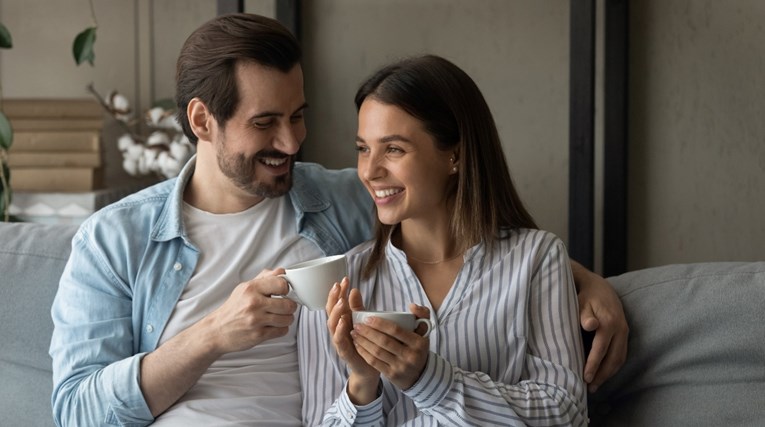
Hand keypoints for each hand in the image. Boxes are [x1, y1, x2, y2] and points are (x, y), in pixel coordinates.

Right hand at [203, 269, 297, 354]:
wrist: (217, 330)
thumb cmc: (233, 309)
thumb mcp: (245, 288)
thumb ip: (265, 278)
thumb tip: (281, 271)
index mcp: (251, 288)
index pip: (281, 284)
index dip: (286, 288)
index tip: (284, 292)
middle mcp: (253, 303)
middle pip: (288, 304)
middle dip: (290, 306)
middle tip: (285, 306)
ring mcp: (256, 320)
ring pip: (288, 319)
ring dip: (287, 318)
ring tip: (280, 316)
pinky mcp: (258, 335)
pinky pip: (282, 331)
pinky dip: (281, 328)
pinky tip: (274, 325)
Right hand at [326, 279, 379, 403]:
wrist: (369, 368)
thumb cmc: (364, 343)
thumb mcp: (362, 322)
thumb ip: (357, 307)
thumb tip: (354, 289)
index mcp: (341, 321)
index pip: (336, 303)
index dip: (338, 291)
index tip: (344, 279)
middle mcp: (337, 330)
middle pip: (330, 312)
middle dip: (333, 298)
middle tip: (338, 286)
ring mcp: (339, 341)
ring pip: (332, 325)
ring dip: (336, 312)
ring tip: (341, 301)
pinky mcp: (344, 352)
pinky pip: (339, 341)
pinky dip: (340, 331)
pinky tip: (343, 321)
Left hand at [352, 303, 430, 390]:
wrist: (420, 374)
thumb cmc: (418, 347)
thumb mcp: (424, 331)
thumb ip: (422, 313)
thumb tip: (411, 306)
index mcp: (418, 342)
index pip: (396, 330)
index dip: (380, 324)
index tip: (367, 318)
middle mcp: (410, 356)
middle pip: (384, 341)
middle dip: (367, 332)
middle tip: (357, 325)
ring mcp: (401, 367)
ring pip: (377, 352)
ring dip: (363, 341)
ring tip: (354, 333)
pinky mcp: (392, 375)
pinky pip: (374, 362)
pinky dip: (364, 352)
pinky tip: (357, 345)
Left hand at [571, 261, 628, 391]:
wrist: (600, 287)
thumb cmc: (585, 297)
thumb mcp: (581, 303)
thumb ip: (584, 315)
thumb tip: (590, 325)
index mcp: (609, 322)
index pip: (601, 349)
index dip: (593, 365)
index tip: (585, 378)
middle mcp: (620, 329)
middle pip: (613, 358)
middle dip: (602, 375)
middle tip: (590, 388)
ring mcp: (625, 332)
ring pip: (620, 359)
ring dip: (609, 374)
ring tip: (596, 385)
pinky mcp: (625, 334)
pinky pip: (621, 354)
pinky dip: (613, 366)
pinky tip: (603, 374)